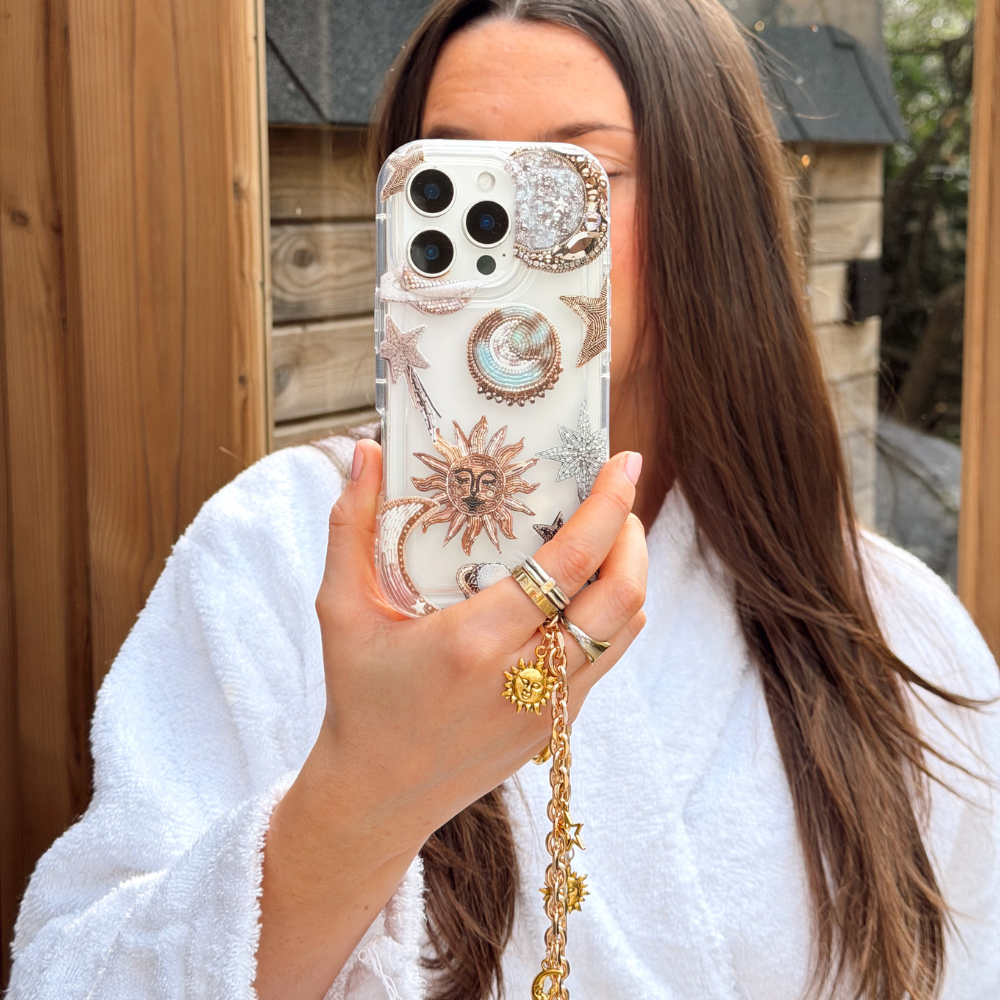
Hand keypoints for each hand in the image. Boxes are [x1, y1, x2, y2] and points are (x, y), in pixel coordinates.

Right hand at [256, 439, 646, 999]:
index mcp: (473, 641)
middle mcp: (523, 677)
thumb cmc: (357, 697)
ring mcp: (548, 709)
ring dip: (629, 574)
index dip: (608, 508)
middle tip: (617, 499)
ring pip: (625, 628)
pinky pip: (607, 658)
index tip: (622, 463)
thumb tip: (365, 451)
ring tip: (606, 537)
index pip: (568, 564)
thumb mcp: (340, 609)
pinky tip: (582, 592)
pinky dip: (612, 614)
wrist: (376, 797)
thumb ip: (349, 526)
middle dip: (633, 535)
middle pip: (620, 596)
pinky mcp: (556, 729)